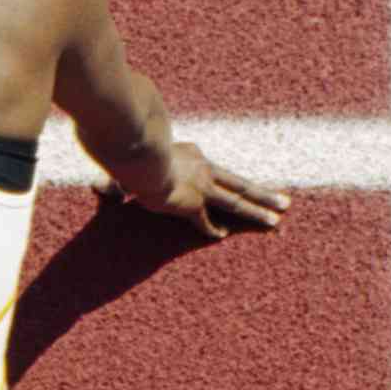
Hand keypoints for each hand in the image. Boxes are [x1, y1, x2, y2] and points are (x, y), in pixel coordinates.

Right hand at [121, 143, 287, 235]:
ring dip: (259, 211)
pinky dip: (213, 230)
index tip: (234, 188)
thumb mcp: (135, 158)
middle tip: (285, 202)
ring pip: (237, 200)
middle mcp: (203, 168)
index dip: (222, 181)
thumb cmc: (133, 152)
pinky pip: (205, 221)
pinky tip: (223, 237)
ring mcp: (201, 186)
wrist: (140, 155)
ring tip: (278, 218)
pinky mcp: (193, 203)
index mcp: (192, 154)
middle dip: (263, 194)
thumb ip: (126, 173)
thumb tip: (105, 187)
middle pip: (240, 183)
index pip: (212, 172)